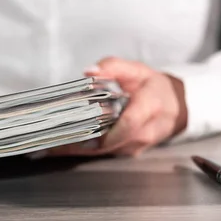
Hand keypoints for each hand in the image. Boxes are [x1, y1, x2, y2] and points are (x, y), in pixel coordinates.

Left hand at [46, 57, 187, 157]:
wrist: (175, 109)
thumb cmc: (152, 88)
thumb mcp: (136, 69)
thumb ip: (113, 67)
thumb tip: (89, 71)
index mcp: (150, 107)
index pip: (129, 124)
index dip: (106, 133)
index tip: (80, 136)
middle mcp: (143, 133)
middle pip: (108, 144)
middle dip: (76, 145)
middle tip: (47, 143)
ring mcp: (135, 146)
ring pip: (102, 152)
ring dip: (74, 150)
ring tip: (45, 147)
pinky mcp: (126, 153)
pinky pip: (102, 153)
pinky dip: (80, 150)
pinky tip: (58, 147)